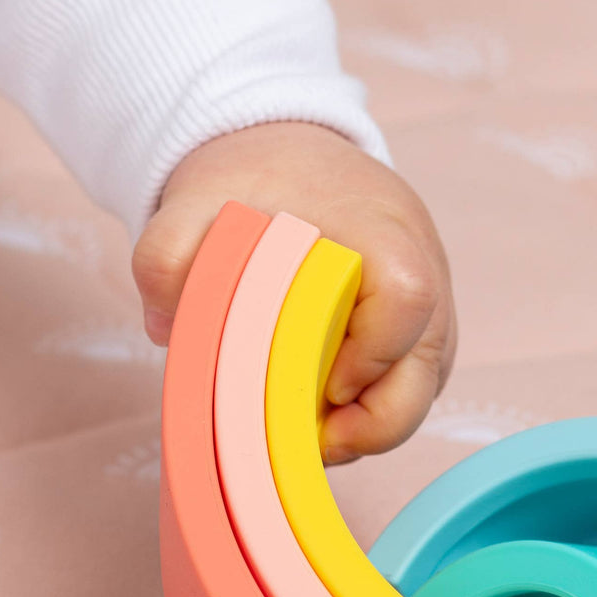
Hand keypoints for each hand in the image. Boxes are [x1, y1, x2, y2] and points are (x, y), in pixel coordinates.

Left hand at [133, 122, 455, 462]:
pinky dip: (368, 410)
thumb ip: (166, 253)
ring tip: (305, 434)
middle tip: (313, 445)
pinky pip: (408, 383)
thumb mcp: (196, 200)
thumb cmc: (255, 179)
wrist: (287, 150)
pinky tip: (315, 412)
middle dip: (377, 423)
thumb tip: (165, 324)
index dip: (373, 355)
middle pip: (429, 363)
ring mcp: (430, 299)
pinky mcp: (417, 328)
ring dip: (370, 424)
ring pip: (423, 385)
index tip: (325, 388)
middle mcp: (423, 264)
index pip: (407, 299)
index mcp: (381, 227)